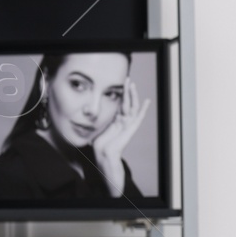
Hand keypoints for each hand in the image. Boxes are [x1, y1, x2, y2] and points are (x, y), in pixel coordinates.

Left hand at [91, 77, 150, 196]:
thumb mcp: (96, 129)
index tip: (120, 84)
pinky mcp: (130, 129)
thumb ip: (99, 122)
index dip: (121, 95)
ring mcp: (128, 125)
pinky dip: (143, 109)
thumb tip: (88, 115)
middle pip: (127, 103)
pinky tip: (147, 101)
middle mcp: (123, 122)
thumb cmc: (99, 146)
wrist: (103, 156)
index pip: (120, 105)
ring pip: (132, 107)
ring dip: (132, 95)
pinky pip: (138, 117)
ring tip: (132, 84)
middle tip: (127, 80)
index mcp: (115, 122)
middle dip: (127, 91)